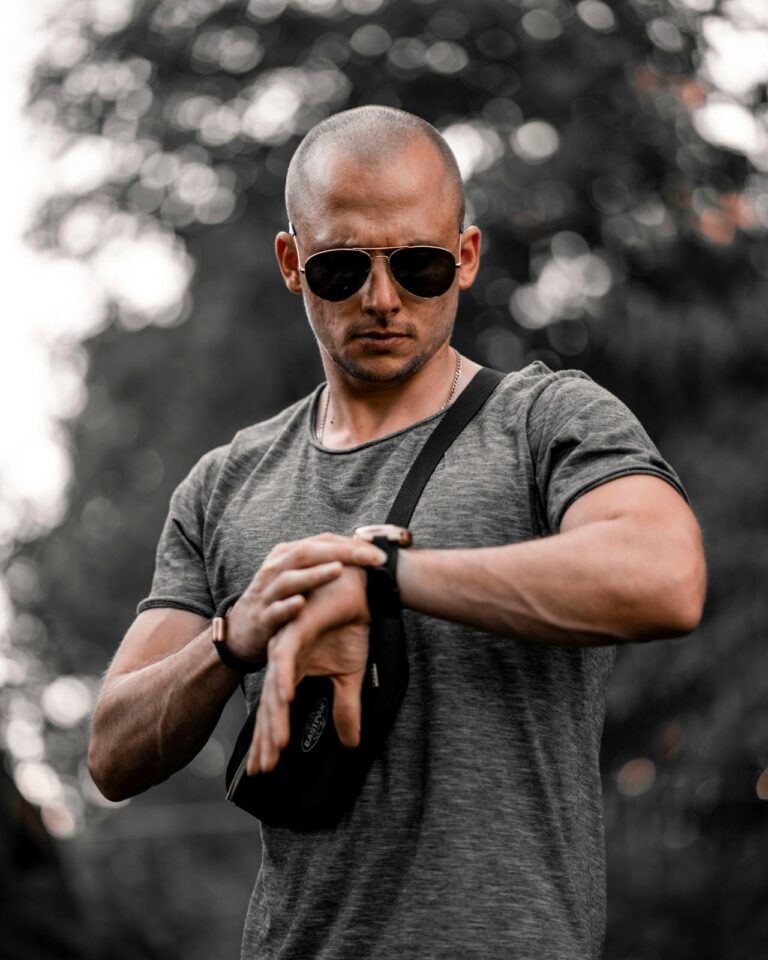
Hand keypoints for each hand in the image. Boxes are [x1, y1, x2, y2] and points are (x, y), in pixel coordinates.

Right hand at [224, 533, 384, 664]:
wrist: (242, 630)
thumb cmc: (280, 599)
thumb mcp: (298, 576)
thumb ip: (324, 563)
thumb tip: (363, 551)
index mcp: (287, 555)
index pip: (322, 542)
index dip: (351, 544)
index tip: (381, 553)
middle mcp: (276, 568)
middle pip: (308, 553)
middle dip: (343, 553)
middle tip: (372, 557)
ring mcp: (267, 593)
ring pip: (290, 579)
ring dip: (315, 574)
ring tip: (339, 570)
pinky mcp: (262, 619)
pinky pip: (275, 611)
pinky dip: (287, 606)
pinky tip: (301, 603)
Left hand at [247, 566, 370, 773]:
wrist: (361, 589)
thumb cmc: (350, 625)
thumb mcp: (351, 674)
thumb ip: (345, 707)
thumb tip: (351, 744)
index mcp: (292, 669)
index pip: (276, 710)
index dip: (269, 739)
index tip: (263, 769)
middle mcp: (283, 659)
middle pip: (269, 705)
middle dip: (266, 737)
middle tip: (262, 768)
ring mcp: (286, 643)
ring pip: (275, 686)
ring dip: (275, 716)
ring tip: (276, 746)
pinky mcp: (296, 627)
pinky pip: (287, 656)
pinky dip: (285, 677)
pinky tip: (284, 699)